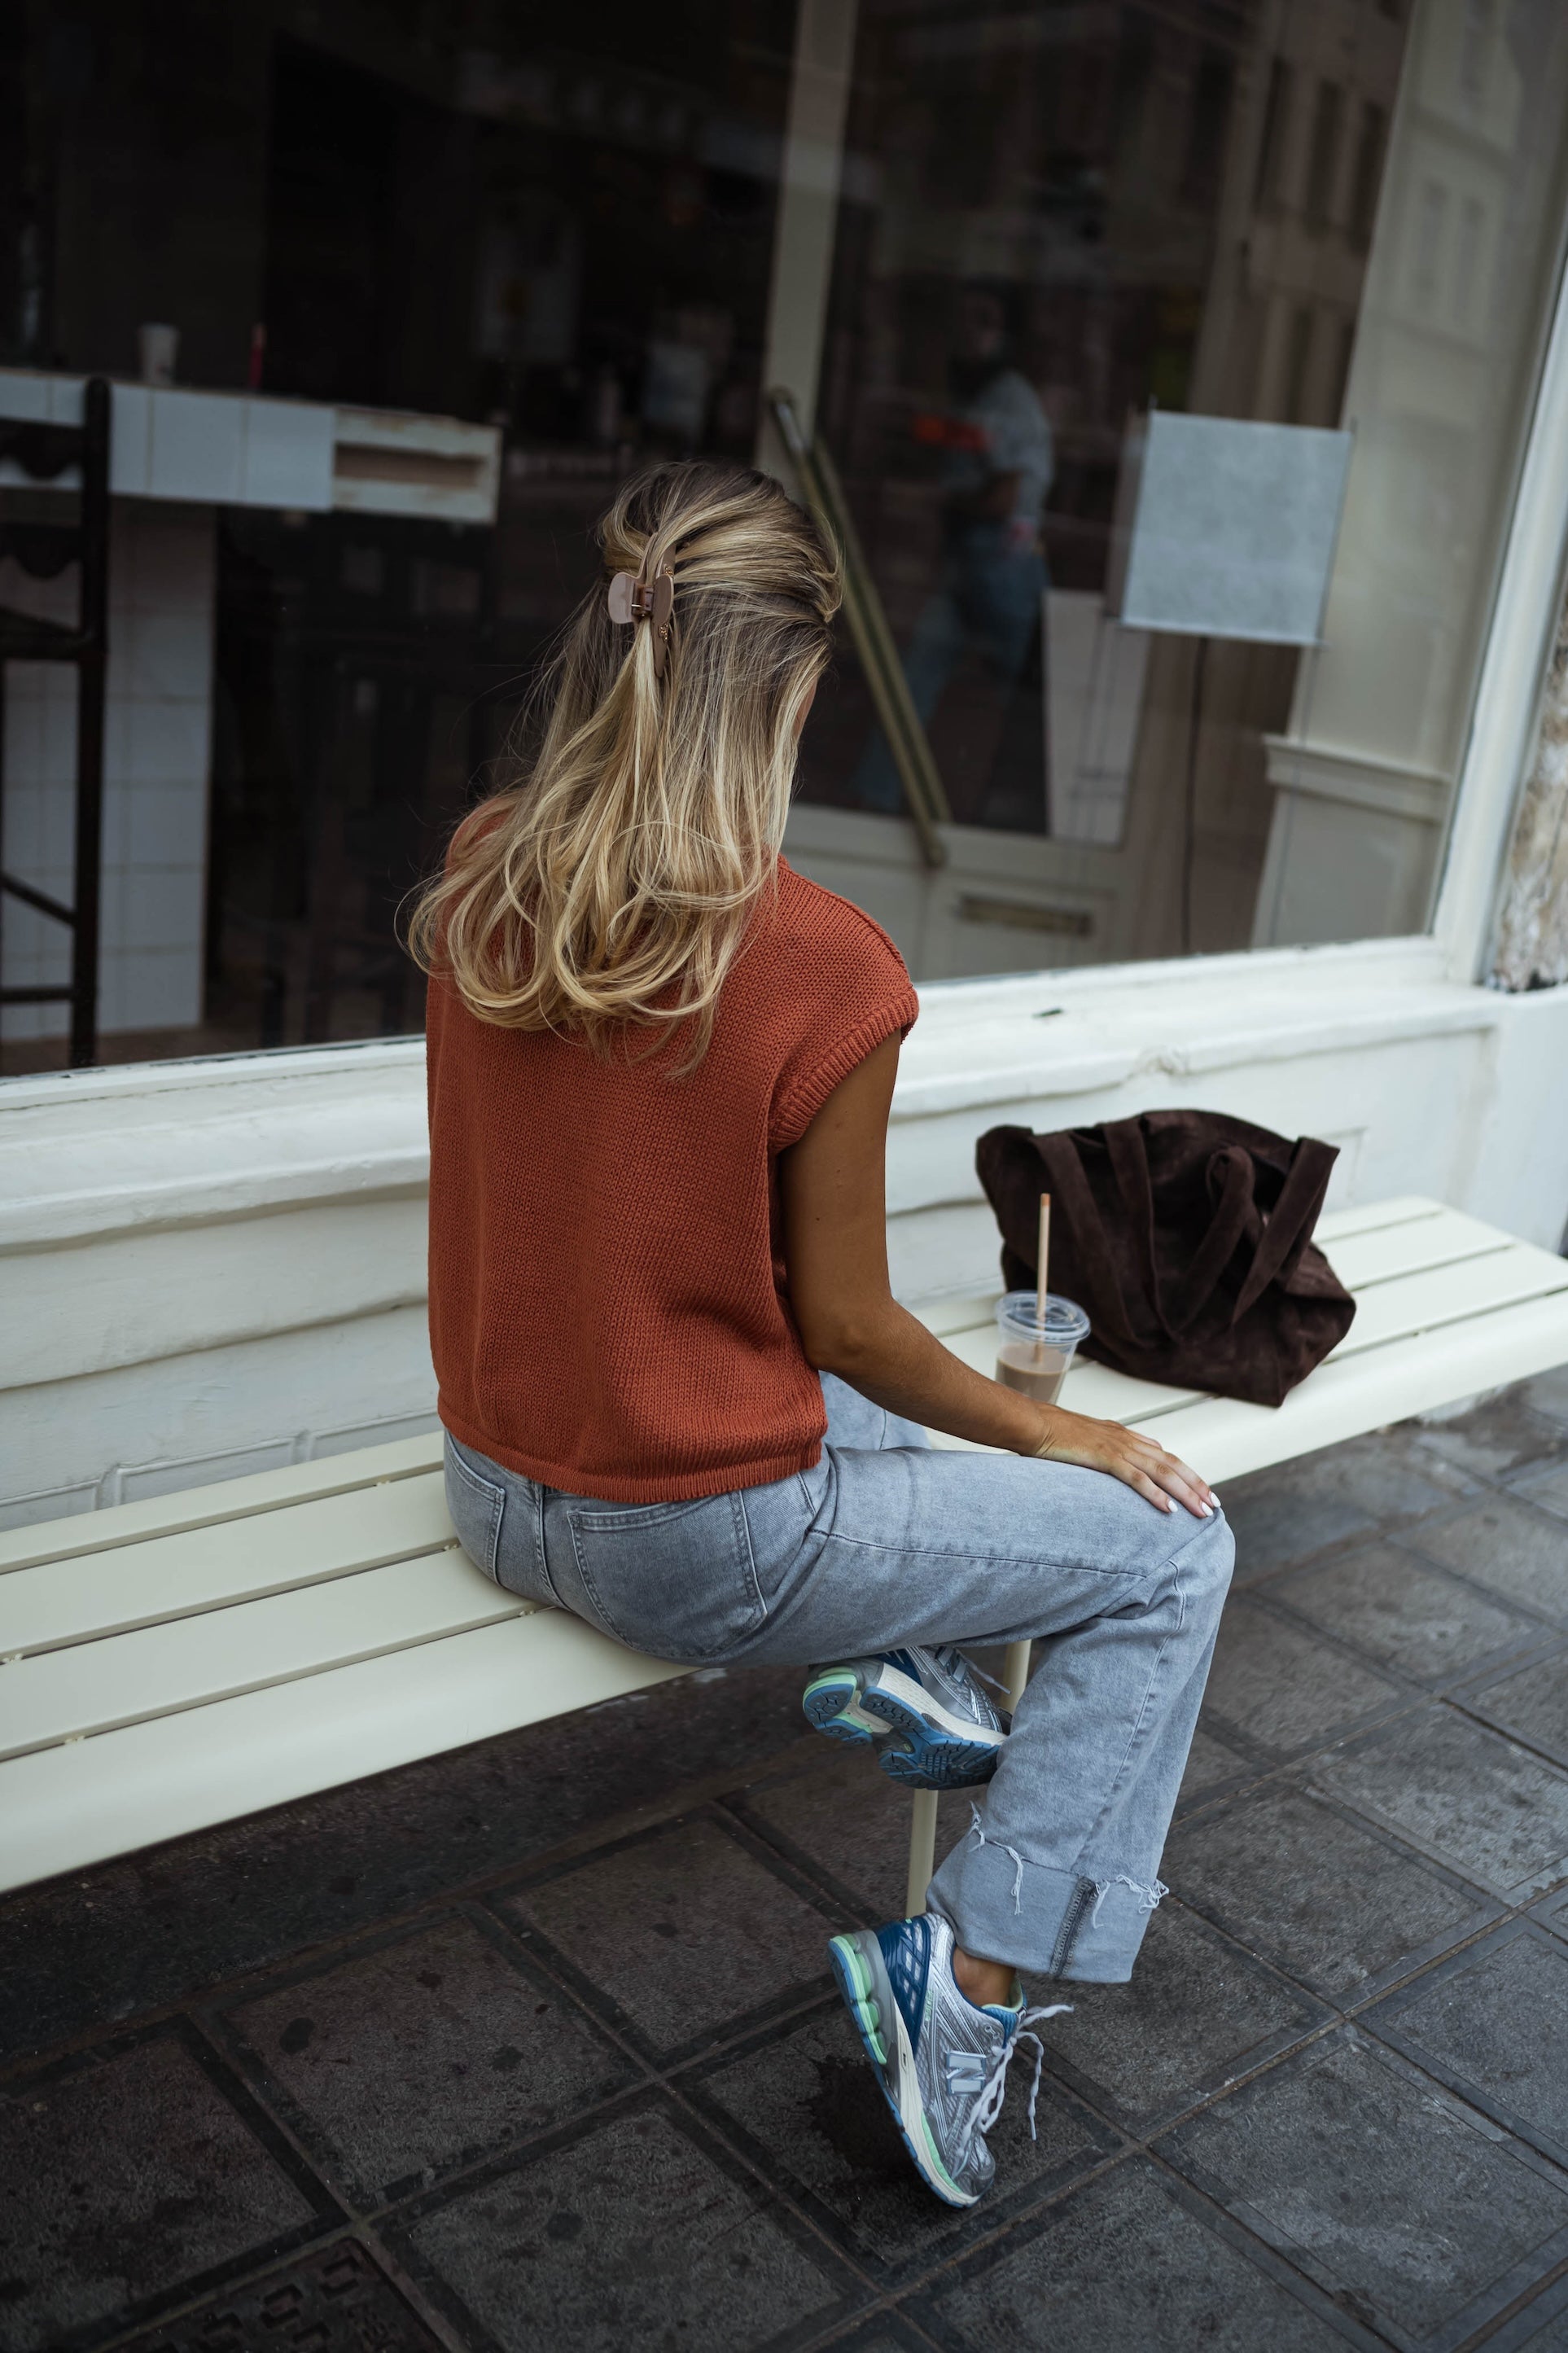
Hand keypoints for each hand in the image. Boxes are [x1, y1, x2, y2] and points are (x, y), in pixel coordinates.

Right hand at [1026, 1405, 1216, 1518]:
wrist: (1033, 1424)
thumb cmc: (1052, 1436)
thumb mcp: (1088, 1443)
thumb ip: (1110, 1452)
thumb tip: (1127, 1463)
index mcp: (1125, 1437)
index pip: (1166, 1457)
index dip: (1187, 1475)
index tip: (1203, 1492)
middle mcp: (1127, 1440)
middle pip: (1171, 1465)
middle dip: (1195, 1486)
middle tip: (1214, 1506)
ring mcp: (1117, 1447)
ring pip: (1162, 1472)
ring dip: (1185, 1493)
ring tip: (1201, 1512)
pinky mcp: (1104, 1457)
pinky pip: (1136, 1478)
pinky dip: (1156, 1494)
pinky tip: (1169, 1509)